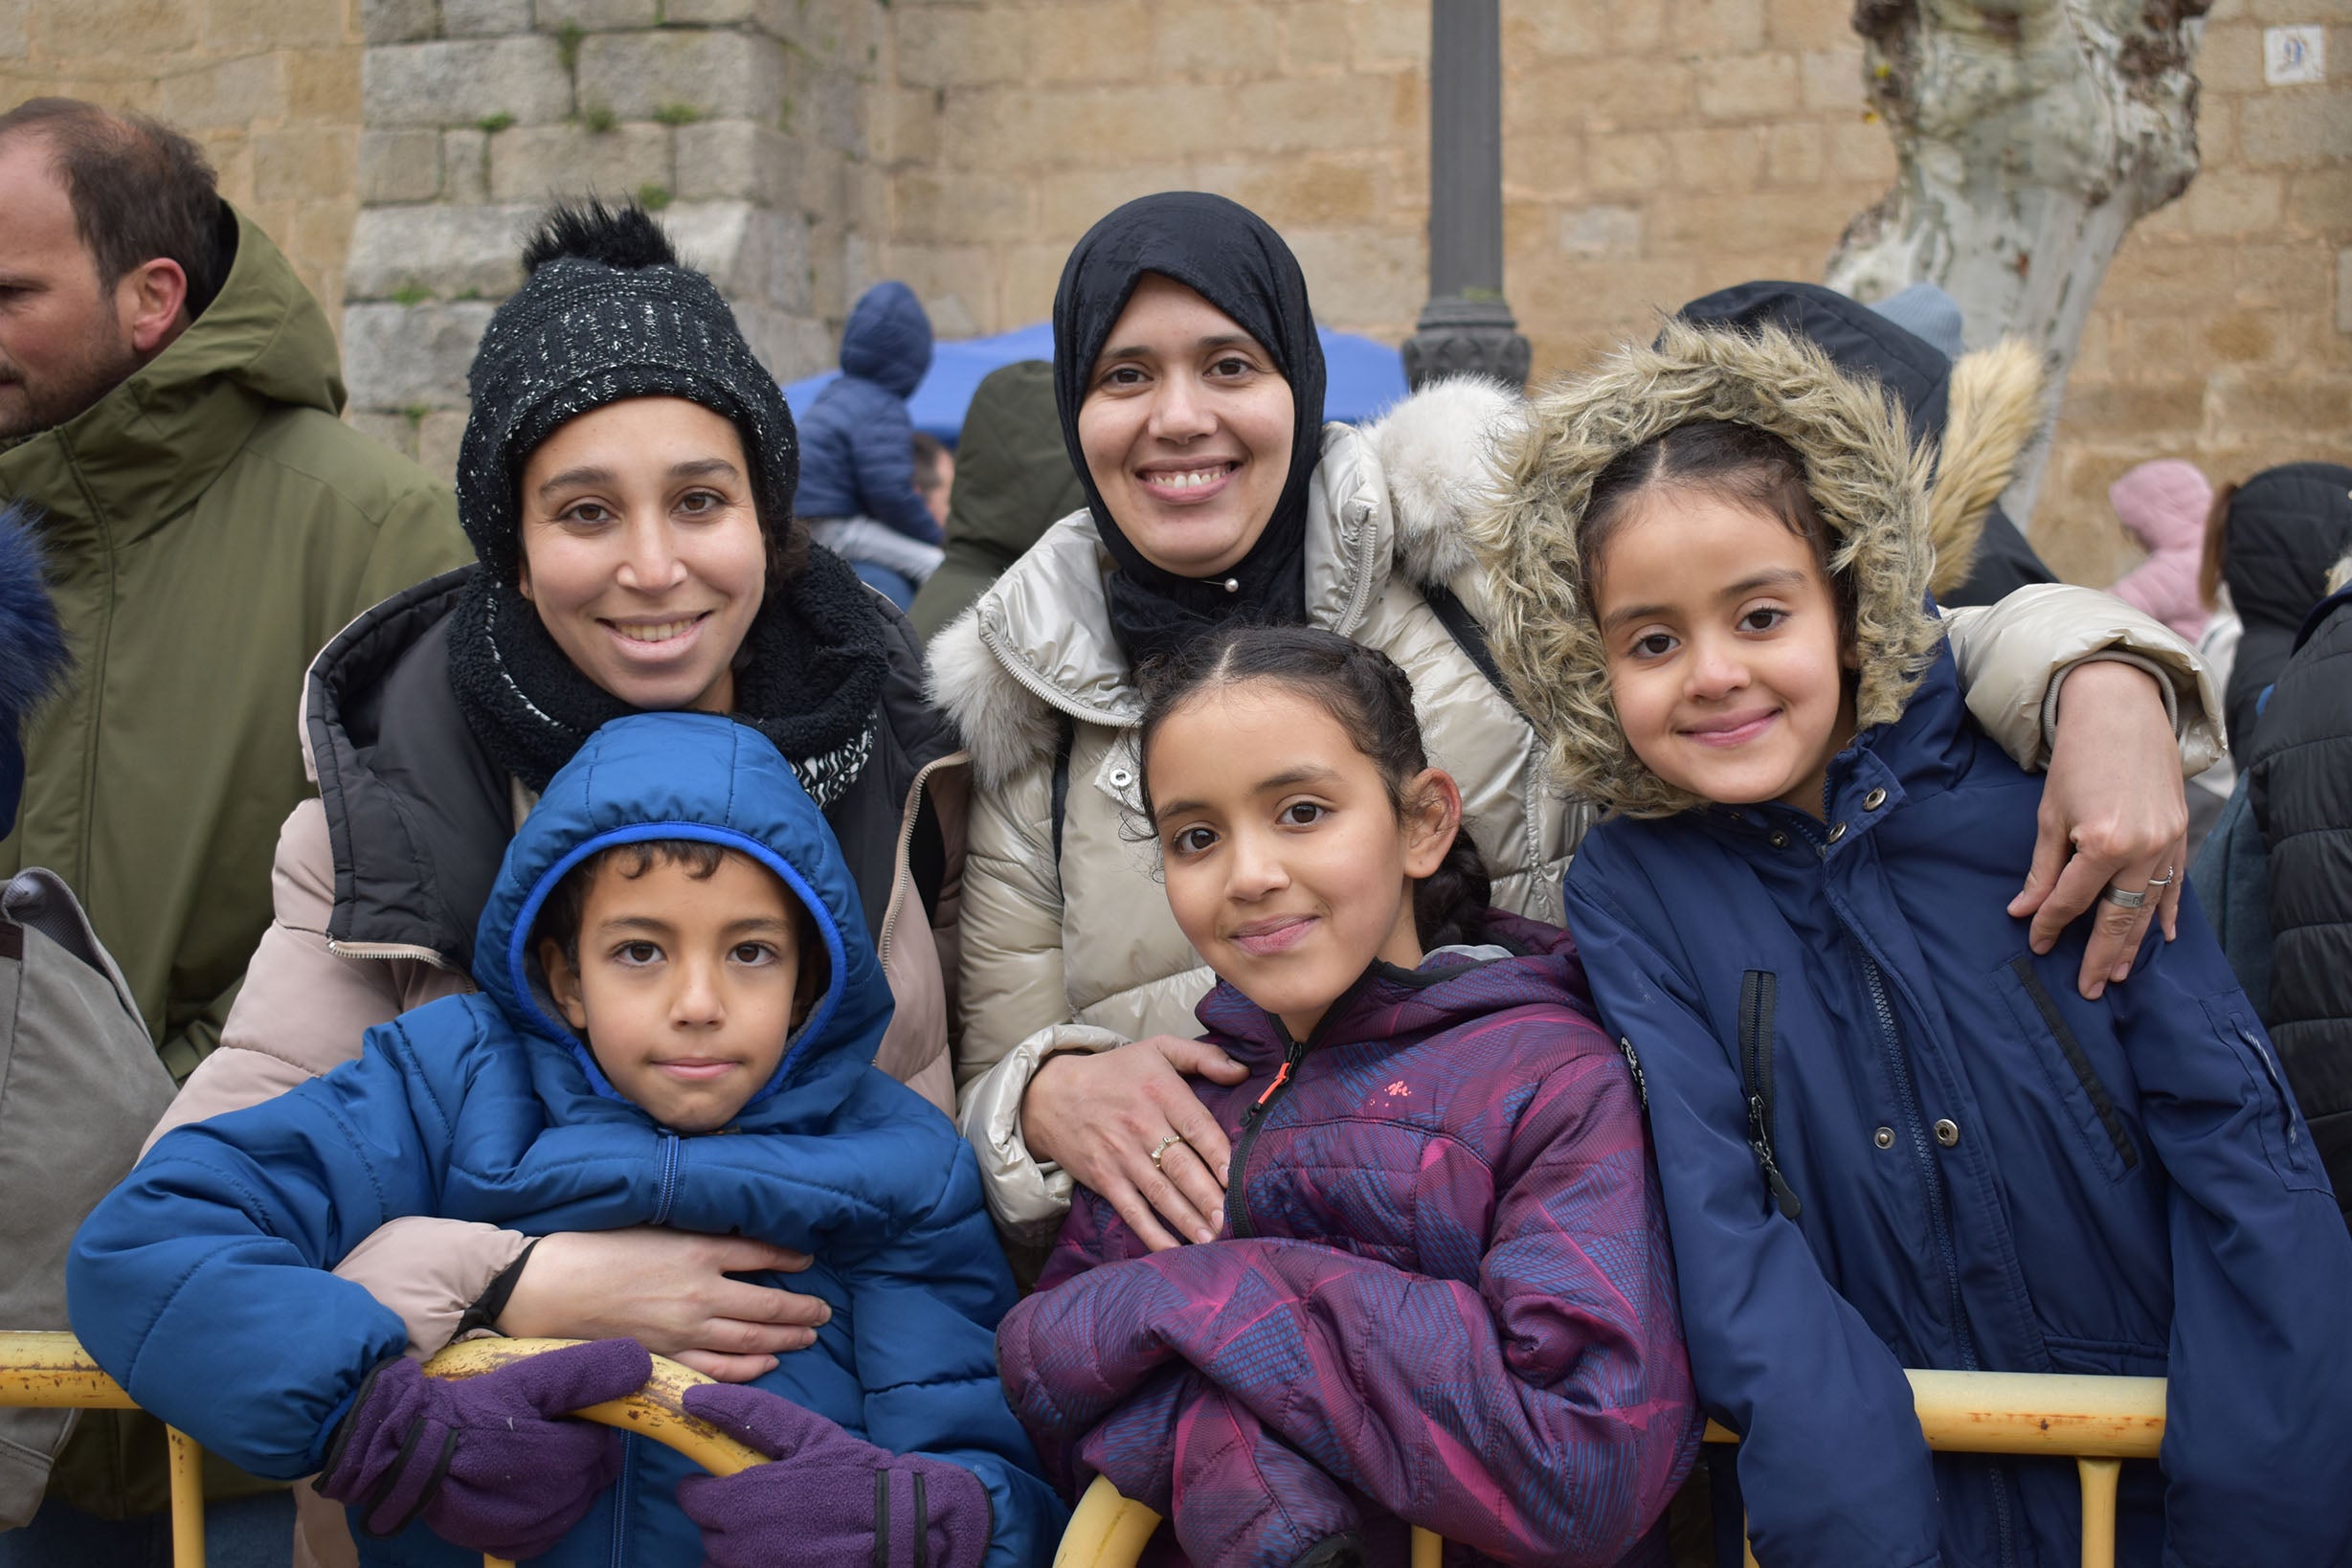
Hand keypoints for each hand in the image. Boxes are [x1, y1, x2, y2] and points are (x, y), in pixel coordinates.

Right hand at [316, 1337, 648, 1557]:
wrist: (406, 1451)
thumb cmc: (471, 1410)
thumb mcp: (530, 1379)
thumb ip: (587, 1372)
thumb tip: (642, 1363)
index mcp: (570, 1459)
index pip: (601, 1440)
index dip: (580, 1423)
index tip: (552, 1413)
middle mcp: (559, 1502)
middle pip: (591, 1472)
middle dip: (573, 1451)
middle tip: (534, 1433)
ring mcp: (535, 1528)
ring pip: (572, 1500)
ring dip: (558, 1481)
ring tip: (517, 1458)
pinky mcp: (511, 1545)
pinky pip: (546, 1528)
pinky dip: (539, 1510)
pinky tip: (513, 1488)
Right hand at [496, 1229, 830, 1381]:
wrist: (548, 1287)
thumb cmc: (595, 1247)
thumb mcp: (655, 1225)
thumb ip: (696, 1236)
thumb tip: (732, 1239)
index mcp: (698, 1250)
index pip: (763, 1254)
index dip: (791, 1259)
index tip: (809, 1261)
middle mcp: (700, 1292)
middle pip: (768, 1305)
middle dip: (802, 1310)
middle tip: (823, 1311)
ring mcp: (685, 1329)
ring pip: (752, 1340)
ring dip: (786, 1338)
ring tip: (809, 1335)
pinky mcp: (666, 1357)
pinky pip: (719, 1368)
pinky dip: (750, 1369)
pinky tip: (768, 1364)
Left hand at [677, 1382, 990, 1567]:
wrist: (903, 1529)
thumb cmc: (854, 1477)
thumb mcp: (807, 1434)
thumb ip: (748, 1414)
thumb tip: (693, 1397)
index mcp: (740, 1502)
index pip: (692, 1499)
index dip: (706, 1486)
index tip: (726, 1480)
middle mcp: (738, 1547)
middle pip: (709, 1533)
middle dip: (727, 1517)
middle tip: (761, 1503)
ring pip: (724, 1561)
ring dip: (738, 1548)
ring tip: (774, 1533)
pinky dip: (759, 1563)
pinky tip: (786, 1552)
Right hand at [1021, 1036, 1248, 1250]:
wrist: (1051, 1094)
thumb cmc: (1114, 1072)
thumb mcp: (1157, 1049)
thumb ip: (1203, 1056)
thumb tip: (1243, 1071)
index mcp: (1161, 1093)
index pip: (1197, 1126)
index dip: (1218, 1153)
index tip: (1237, 1176)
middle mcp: (1142, 1126)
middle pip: (1181, 1166)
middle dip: (1208, 1196)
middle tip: (1233, 1219)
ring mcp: (1122, 1156)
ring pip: (1161, 1192)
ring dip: (1187, 1219)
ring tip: (1214, 1239)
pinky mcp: (1105, 1179)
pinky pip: (1132, 1210)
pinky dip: (1152, 1233)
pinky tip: (1173, 1250)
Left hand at [2008, 660, 2188, 998]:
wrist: (2122, 714)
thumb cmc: (2078, 760)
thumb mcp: (2050, 814)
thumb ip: (2043, 868)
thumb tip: (2024, 911)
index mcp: (2103, 843)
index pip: (2072, 899)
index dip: (2051, 924)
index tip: (2038, 944)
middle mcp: (2142, 849)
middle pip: (2118, 916)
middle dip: (2100, 954)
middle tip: (2087, 988)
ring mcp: (2168, 844)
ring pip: (2149, 908)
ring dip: (2133, 944)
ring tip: (2117, 975)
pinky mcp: (2180, 837)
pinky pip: (2175, 886)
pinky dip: (2167, 913)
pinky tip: (2162, 939)